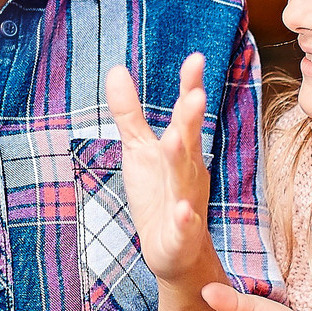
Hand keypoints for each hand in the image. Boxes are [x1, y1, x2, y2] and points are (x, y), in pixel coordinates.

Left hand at [104, 53, 214, 285]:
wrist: (175, 252)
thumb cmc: (160, 195)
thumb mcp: (140, 150)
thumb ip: (130, 113)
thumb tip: (115, 69)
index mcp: (181, 151)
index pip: (187, 116)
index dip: (191, 88)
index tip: (196, 59)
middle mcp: (188, 173)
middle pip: (189, 143)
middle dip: (191, 120)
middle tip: (194, 95)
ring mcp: (187, 203)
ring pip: (186, 180)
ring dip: (182, 161)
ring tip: (176, 140)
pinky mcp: (181, 234)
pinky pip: (185, 226)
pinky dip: (185, 218)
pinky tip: (183, 210)